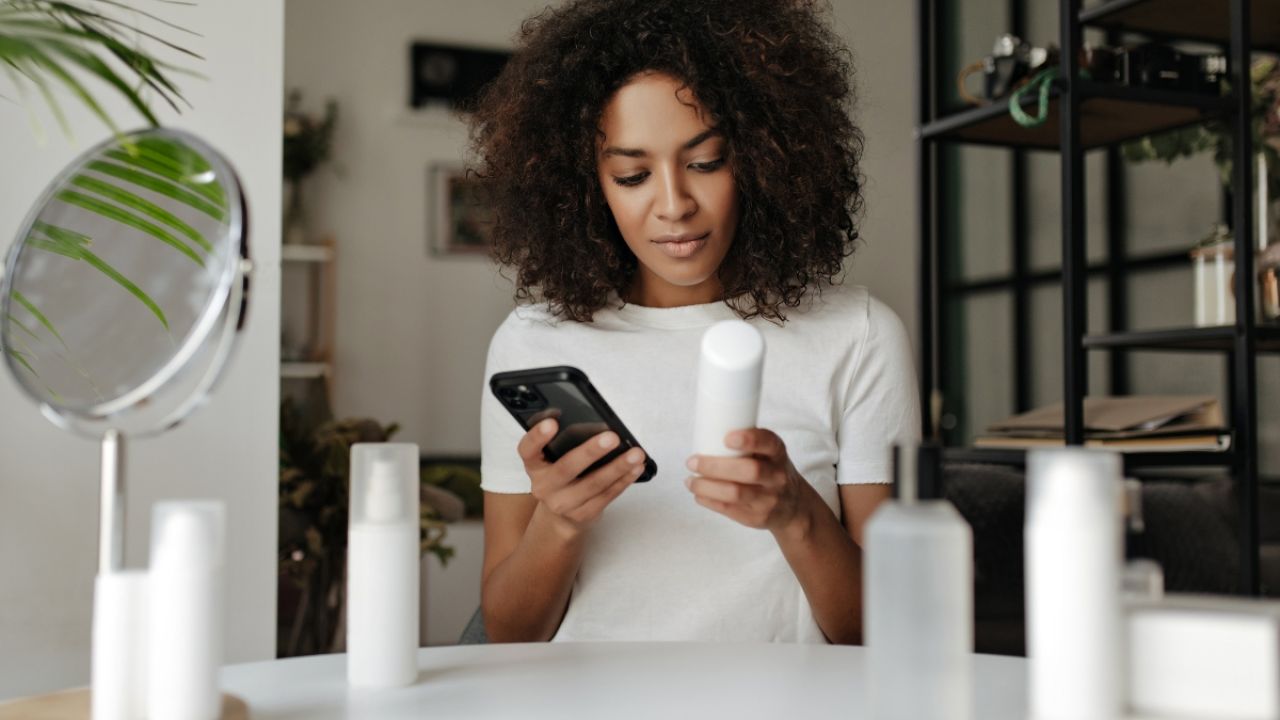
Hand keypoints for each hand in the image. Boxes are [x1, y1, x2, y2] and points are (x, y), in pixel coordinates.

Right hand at [517, 418, 646, 535]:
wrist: (560, 514)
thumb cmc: (561, 475)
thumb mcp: (553, 458)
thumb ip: (565, 441)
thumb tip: (597, 424)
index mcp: (534, 465)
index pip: (528, 450)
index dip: (537, 436)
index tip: (552, 422)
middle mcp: (544, 486)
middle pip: (566, 468)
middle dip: (591, 452)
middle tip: (612, 437)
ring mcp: (563, 504)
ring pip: (593, 484)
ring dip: (617, 467)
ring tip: (636, 453)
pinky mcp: (583, 514)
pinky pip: (607, 496)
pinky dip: (624, 480)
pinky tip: (636, 468)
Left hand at [684, 429, 812, 532]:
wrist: (793, 506)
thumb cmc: (771, 471)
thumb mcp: (770, 454)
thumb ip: (747, 444)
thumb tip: (706, 431)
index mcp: (778, 454)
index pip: (769, 443)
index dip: (750, 439)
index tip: (727, 437)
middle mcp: (777, 477)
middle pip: (749, 471)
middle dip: (715, 466)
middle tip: (692, 461)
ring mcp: (768, 499)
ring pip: (735, 493)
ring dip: (707, 487)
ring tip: (690, 481)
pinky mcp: (756, 517)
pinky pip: (729, 510)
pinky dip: (709, 501)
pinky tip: (698, 494)